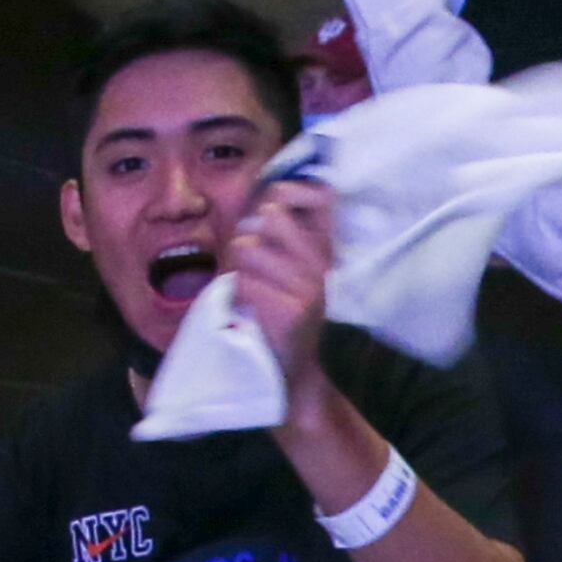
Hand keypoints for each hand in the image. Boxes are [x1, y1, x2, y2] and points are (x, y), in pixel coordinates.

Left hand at [231, 179, 338, 407]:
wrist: (290, 371)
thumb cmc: (279, 314)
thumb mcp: (290, 271)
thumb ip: (281, 237)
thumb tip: (265, 201)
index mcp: (325, 251)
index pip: (322, 198)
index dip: (292, 190)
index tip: (272, 202)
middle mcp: (323, 266)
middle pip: (270, 217)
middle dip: (248, 236)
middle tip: (252, 264)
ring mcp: (310, 288)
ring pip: (248, 249)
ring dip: (239, 271)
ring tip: (251, 291)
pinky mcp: (292, 310)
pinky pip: (244, 282)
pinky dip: (236, 295)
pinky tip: (250, 311)